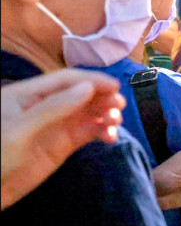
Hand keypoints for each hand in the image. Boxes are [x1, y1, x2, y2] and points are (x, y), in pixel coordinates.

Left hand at [1, 69, 124, 209]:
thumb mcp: (17, 132)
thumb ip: (52, 108)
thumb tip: (88, 89)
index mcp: (28, 95)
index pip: (66, 80)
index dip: (92, 80)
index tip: (115, 87)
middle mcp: (45, 106)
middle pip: (81, 93)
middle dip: (102, 97)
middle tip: (118, 107)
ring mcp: (55, 125)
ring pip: (88, 112)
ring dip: (106, 114)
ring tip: (115, 123)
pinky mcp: (62, 145)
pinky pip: (88, 132)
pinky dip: (103, 131)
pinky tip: (110, 137)